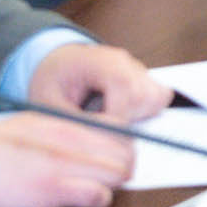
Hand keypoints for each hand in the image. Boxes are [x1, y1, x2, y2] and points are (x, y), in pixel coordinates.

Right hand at [0, 115, 134, 206]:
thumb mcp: (35, 123)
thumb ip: (66, 129)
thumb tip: (90, 137)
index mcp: (69, 123)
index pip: (121, 130)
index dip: (123, 146)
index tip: (115, 156)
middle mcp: (75, 140)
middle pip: (127, 153)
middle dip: (124, 167)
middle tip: (109, 177)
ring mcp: (67, 164)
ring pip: (120, 173)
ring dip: (113, 184)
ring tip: (95, 188)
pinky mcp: (56, 190)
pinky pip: (99, 196)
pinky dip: (99, 200)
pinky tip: (85, 200)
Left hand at [27, 43, 170, 123]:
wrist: (56, 64)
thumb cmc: (50, 81)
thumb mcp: (49, 103)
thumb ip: (73, 122)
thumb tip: (95, 144)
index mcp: (101, 61)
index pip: (125, 87)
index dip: (116, 117)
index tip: (99, 135)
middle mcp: (126, 62)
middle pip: (145, 95)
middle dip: (126, 120)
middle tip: (100, 128)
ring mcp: (138, 69)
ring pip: (157, 98)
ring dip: (137, 117)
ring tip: (109, 120)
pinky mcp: (144, 80)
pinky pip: (158, 98)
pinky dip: (144, 112)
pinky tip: (120, 116)